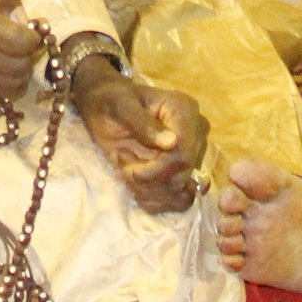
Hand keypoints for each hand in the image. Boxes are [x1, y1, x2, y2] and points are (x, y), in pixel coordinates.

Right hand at [0, 0, 42, 97]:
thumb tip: (23, 21)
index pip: (16, 42)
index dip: (34, 37)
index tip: (32, 27)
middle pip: (17, 68)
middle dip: (30, 55)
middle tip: (25, 40)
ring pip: (10, 85)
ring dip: (21, 70)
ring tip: (13, 51)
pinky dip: (6, 81)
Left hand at [71, 59, 205, 212]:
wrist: (106, 107)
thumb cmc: (111, 100)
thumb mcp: (120, 106)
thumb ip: (142, 123)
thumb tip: (171, 143)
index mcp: (184, 110)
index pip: (182, 154)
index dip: (156, 170)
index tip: (127, 170)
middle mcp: (196, 134)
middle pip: (181, 176)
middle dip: (146, 180)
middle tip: (121, 164)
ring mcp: (193, 154)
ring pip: (180, 192)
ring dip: (147, 191)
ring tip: (126, 170)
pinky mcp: (184, 171)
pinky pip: (179, 200)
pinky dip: (155, 200)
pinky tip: (136, 186)